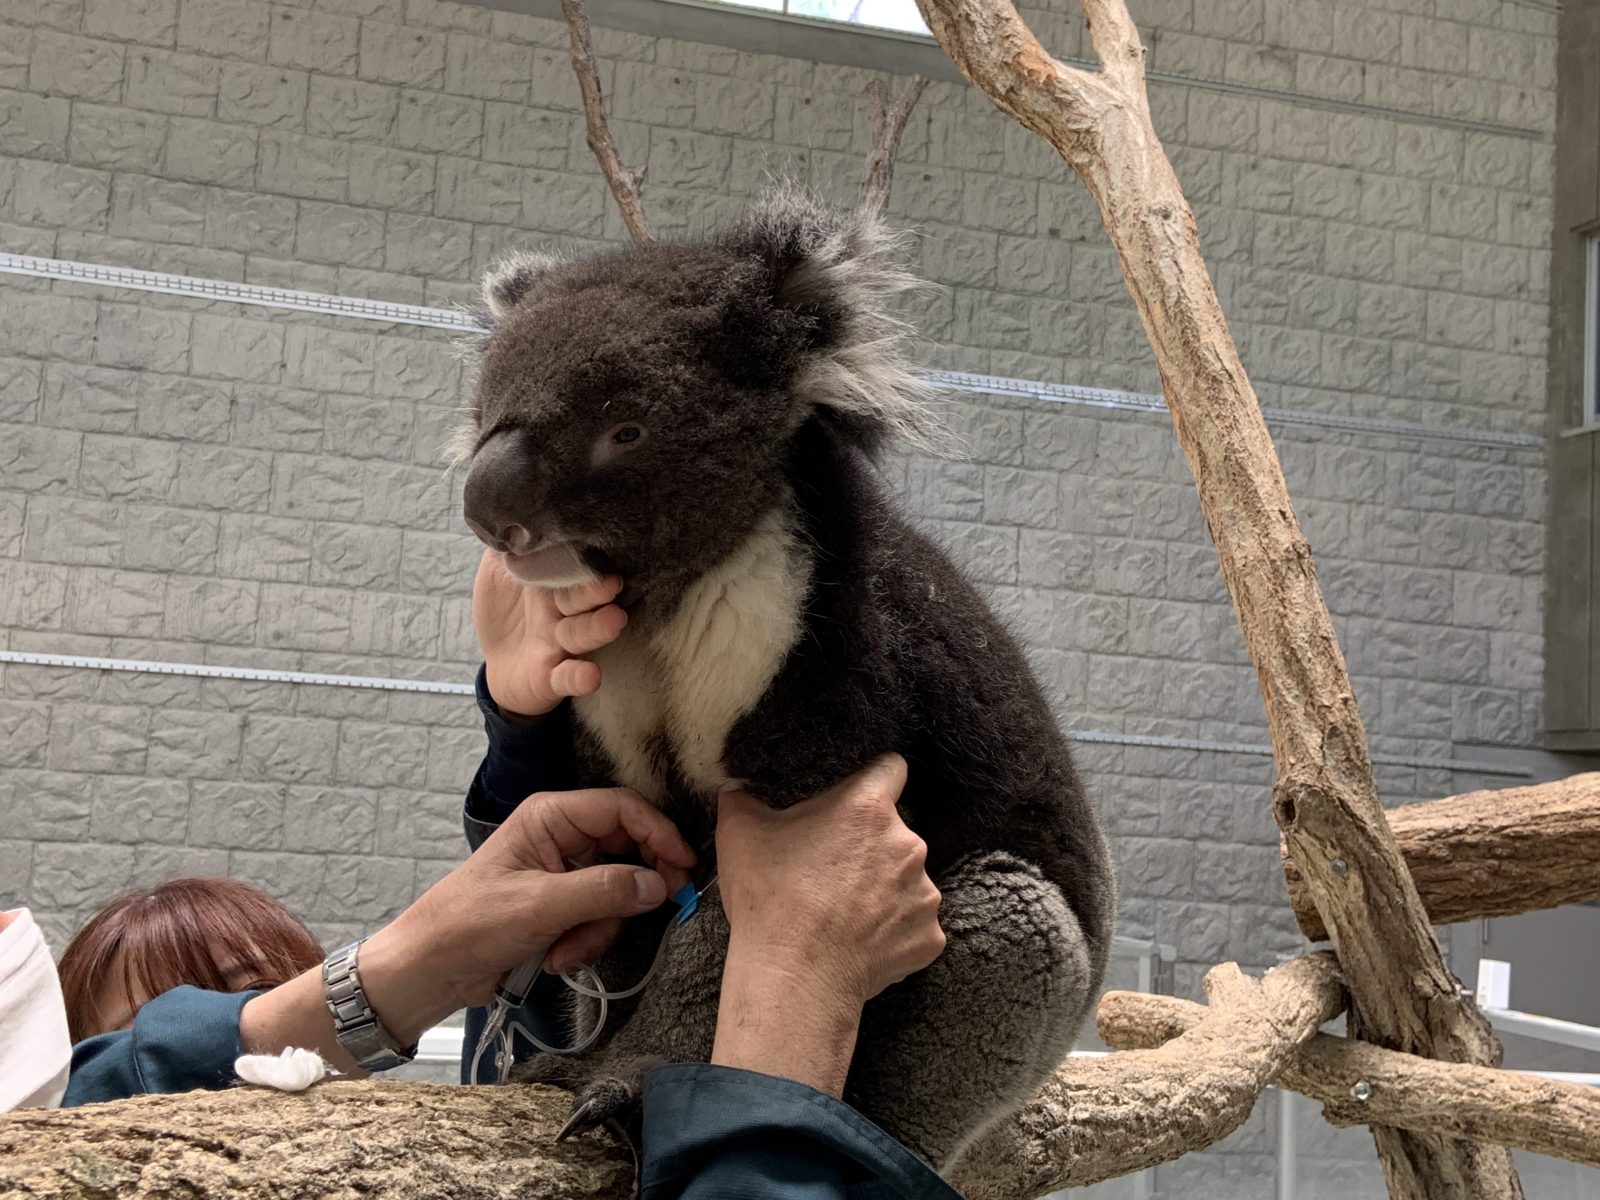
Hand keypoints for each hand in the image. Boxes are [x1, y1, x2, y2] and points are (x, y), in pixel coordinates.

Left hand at [242, 788, 695, 1069]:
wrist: (429, 971)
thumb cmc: (470, 925)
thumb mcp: (541, 906)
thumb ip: (604, 891)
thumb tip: (659, 884)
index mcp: (551, 817)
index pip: (622, 809)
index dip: (658, 833)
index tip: (682, 867)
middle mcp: (561, 838)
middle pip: (627, 850)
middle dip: (626, 893)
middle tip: (642, 915)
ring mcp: (563, 873)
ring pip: (618, 890)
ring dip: (600, 927)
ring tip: (567, 952)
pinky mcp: (562, 907)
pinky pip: (600, 916)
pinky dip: (586, 941)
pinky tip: (558, 958)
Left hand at [473, 550, 626, 720]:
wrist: (498, 665)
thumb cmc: (503, 612)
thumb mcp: (495, 573)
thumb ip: (502, 545)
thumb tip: (505, 506)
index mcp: (549, 584)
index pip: (568, 568)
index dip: (580, 559)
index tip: (597, 545)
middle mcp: (560, 612)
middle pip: (581, 599)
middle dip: (596, 590)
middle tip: (613, 581)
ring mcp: (560, 645)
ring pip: (580, 634)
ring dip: (597, 628)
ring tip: (614, 620)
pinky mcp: (554, 677)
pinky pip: (568, 677)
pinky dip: (580, 677)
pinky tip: (591, 676)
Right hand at [711, 755, 944, 1095]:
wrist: (795, 975)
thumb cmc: (770, 899)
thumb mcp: (739, 833)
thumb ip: (742, 799)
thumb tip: (735, 789)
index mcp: (868, 807)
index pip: (892, 768)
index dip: (874, 781)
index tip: (857, 800)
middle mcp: (908, 844)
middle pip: (895, 833)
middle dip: (870, 847)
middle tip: (834, 871)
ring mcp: (924, 893)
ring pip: (907, 880)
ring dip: (885, 891)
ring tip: (847, 913)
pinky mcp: (928, 937)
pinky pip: (914, 926)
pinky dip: (894, 933)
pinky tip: (862, 943)